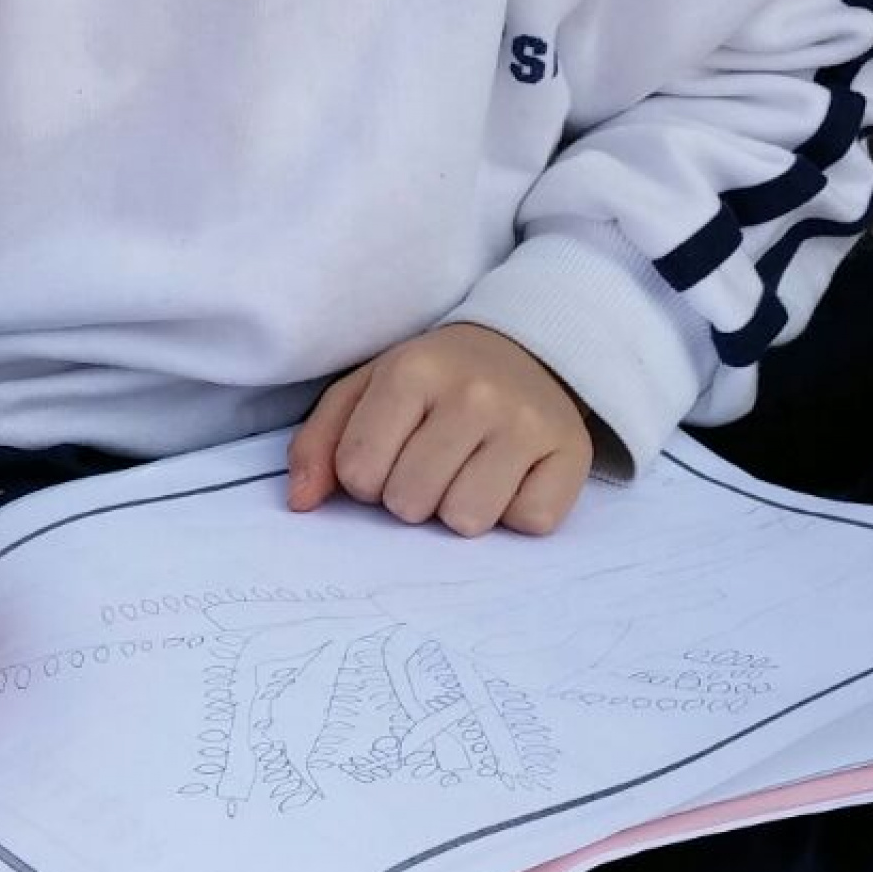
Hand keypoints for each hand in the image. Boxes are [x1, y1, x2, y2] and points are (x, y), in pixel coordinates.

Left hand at [287, 324, 593, 537]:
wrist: (530, 348)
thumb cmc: (435, 381)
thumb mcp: (368, 391)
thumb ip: (320, 444)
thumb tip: (300, 503)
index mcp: (412, 371)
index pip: (358, 472)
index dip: (366, 476)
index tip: (392, 451)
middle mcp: (474, 393)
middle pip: (410, 502)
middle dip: (413, 495)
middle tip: (435, 461)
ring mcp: (526, 423)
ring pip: (467, 520)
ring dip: (462, 508)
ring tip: (471, 470)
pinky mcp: (571, 454)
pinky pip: (528, 523)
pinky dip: (516, 511)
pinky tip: (512, 476)